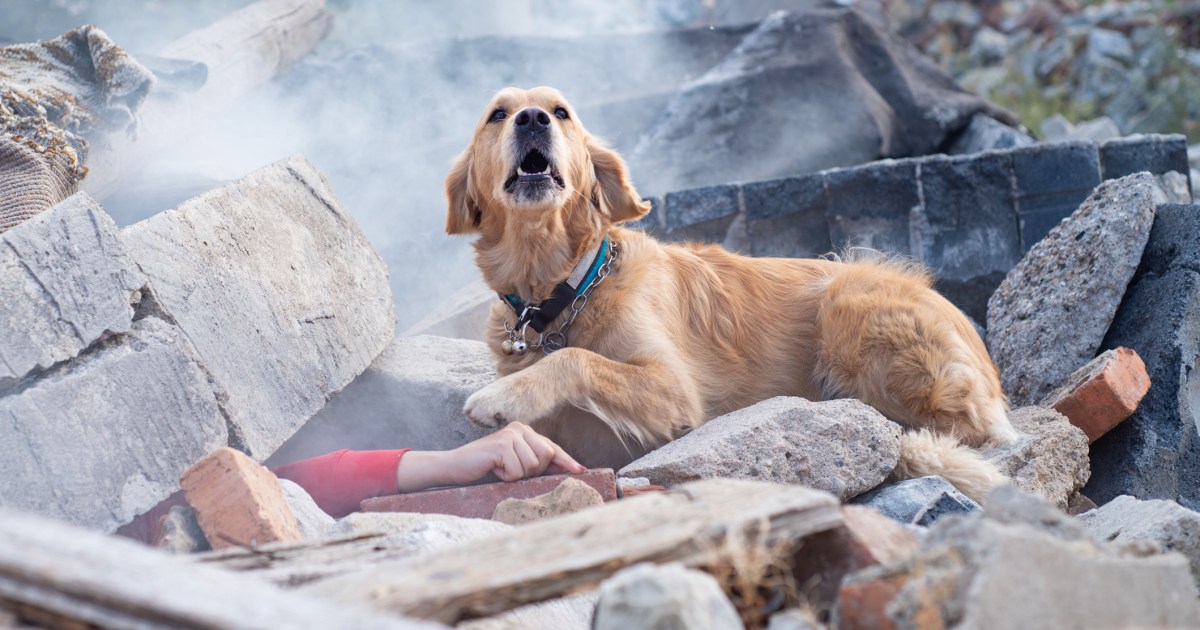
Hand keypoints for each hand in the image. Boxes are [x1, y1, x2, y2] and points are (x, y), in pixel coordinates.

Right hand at [395, 422, 585, 491]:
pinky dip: (506, 477)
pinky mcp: (502, 444)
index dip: (566, 461)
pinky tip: (493, 469)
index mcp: (525, 431)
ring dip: (516, 475)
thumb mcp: (516, 467)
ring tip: (499, 470)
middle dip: (532, 472)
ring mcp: (511, 434)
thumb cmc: (487, 470)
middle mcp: (520, 428)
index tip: (582, 471)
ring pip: (533, 465)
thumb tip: (570, 469)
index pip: (552, 448)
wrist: (455, 468)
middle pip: (546, 457)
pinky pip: (517, 470)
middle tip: (509, 471)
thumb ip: (538, 465)